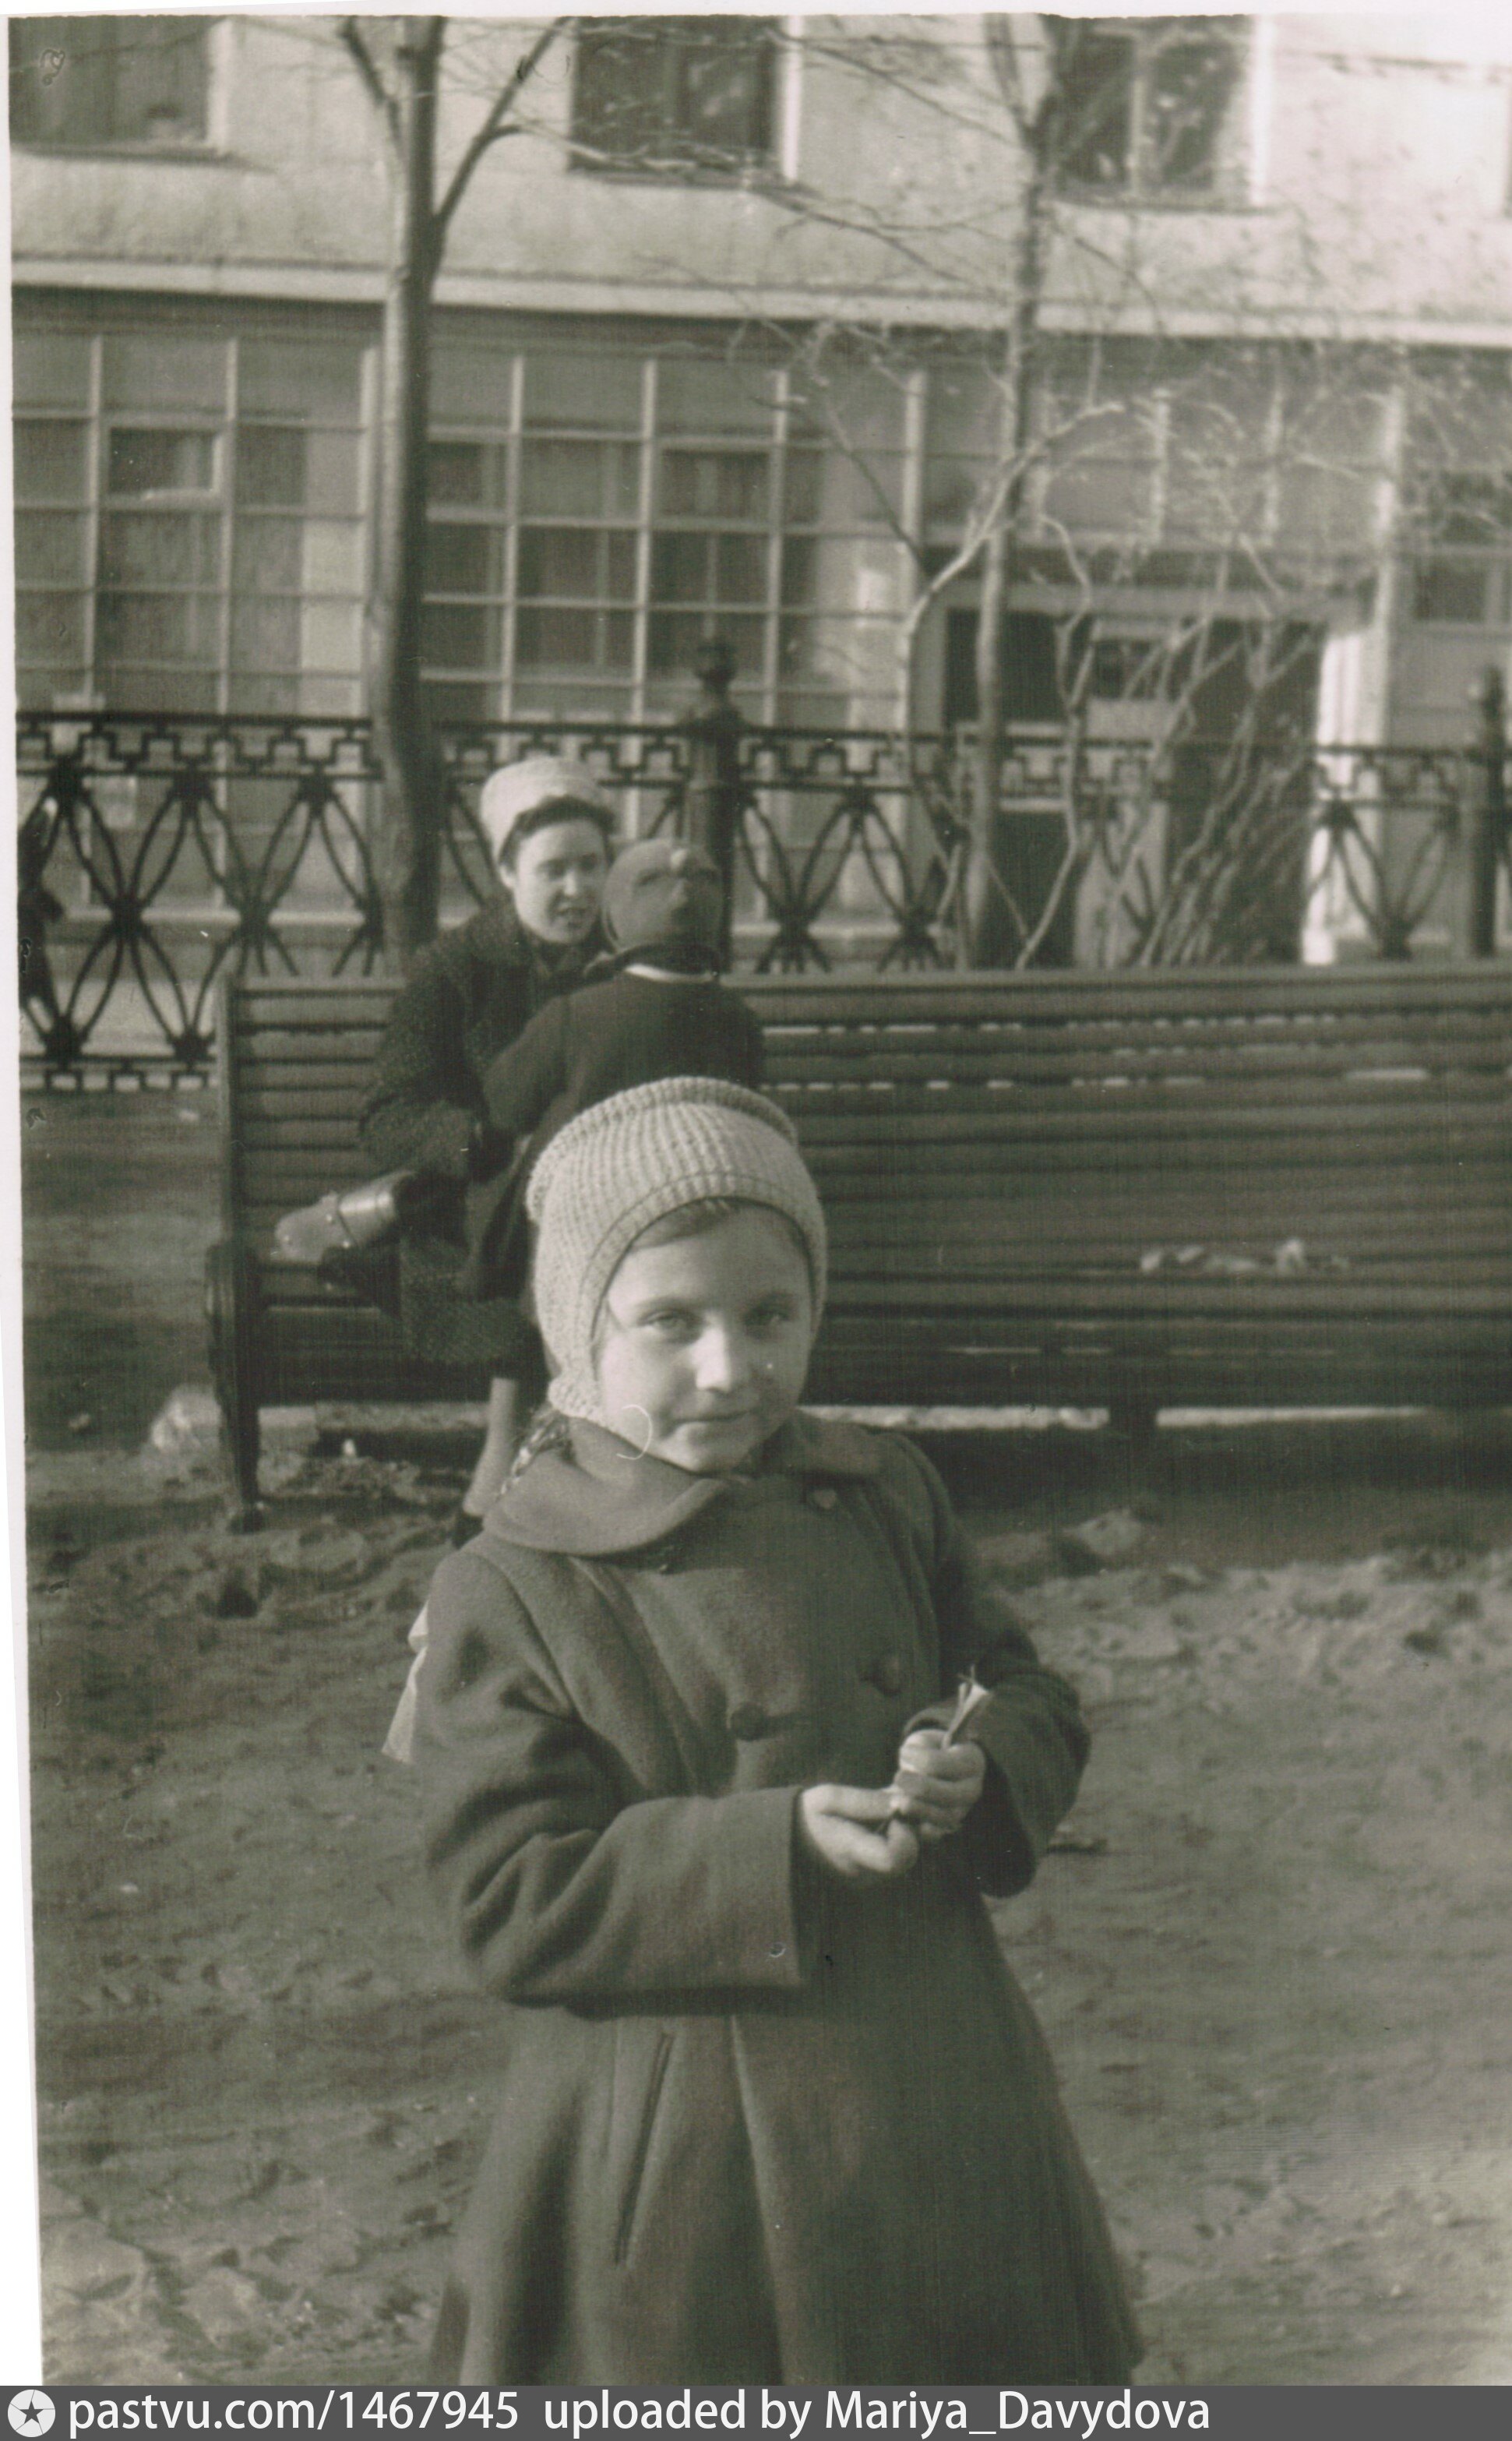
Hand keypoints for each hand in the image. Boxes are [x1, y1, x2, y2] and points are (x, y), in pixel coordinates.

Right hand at [799, 1783, 920, 1881]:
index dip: (904, 1831)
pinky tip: (881, 1823)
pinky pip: (899, 1860)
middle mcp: (863, 1874)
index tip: (892, 1811)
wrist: (791, 1836)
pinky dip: (898, 1839)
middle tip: (890, 1807)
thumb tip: (902, 1802)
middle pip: (908, 1857)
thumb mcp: (831, 1797)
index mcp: (851, 1854)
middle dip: (908, 1827)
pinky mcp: (872, 1876)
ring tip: (882, 1812)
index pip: (895, 1857)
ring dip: (904, 1832)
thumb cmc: (809, 1813)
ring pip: (907, 1858)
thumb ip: (867, 1801)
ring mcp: (869, 1879)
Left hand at [889, 1728, 985, 1843]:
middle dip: (919, 1787)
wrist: (936, 1770)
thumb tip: (913, 1771)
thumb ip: (921, 1749)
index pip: (943, 1764)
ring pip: (945, 1816)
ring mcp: (963, 1810)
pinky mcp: (949, 1826)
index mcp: (972, 1761)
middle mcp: (973, 1788)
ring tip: (897, 1801)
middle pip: (948, 1794)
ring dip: (918, 1809)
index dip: (918, 1758)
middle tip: (898, 1777)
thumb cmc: (930, 1750)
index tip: (903, 1751)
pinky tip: (906, 1819)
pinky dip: (922, 1830)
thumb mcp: (927, 1741)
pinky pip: (938, 1834)